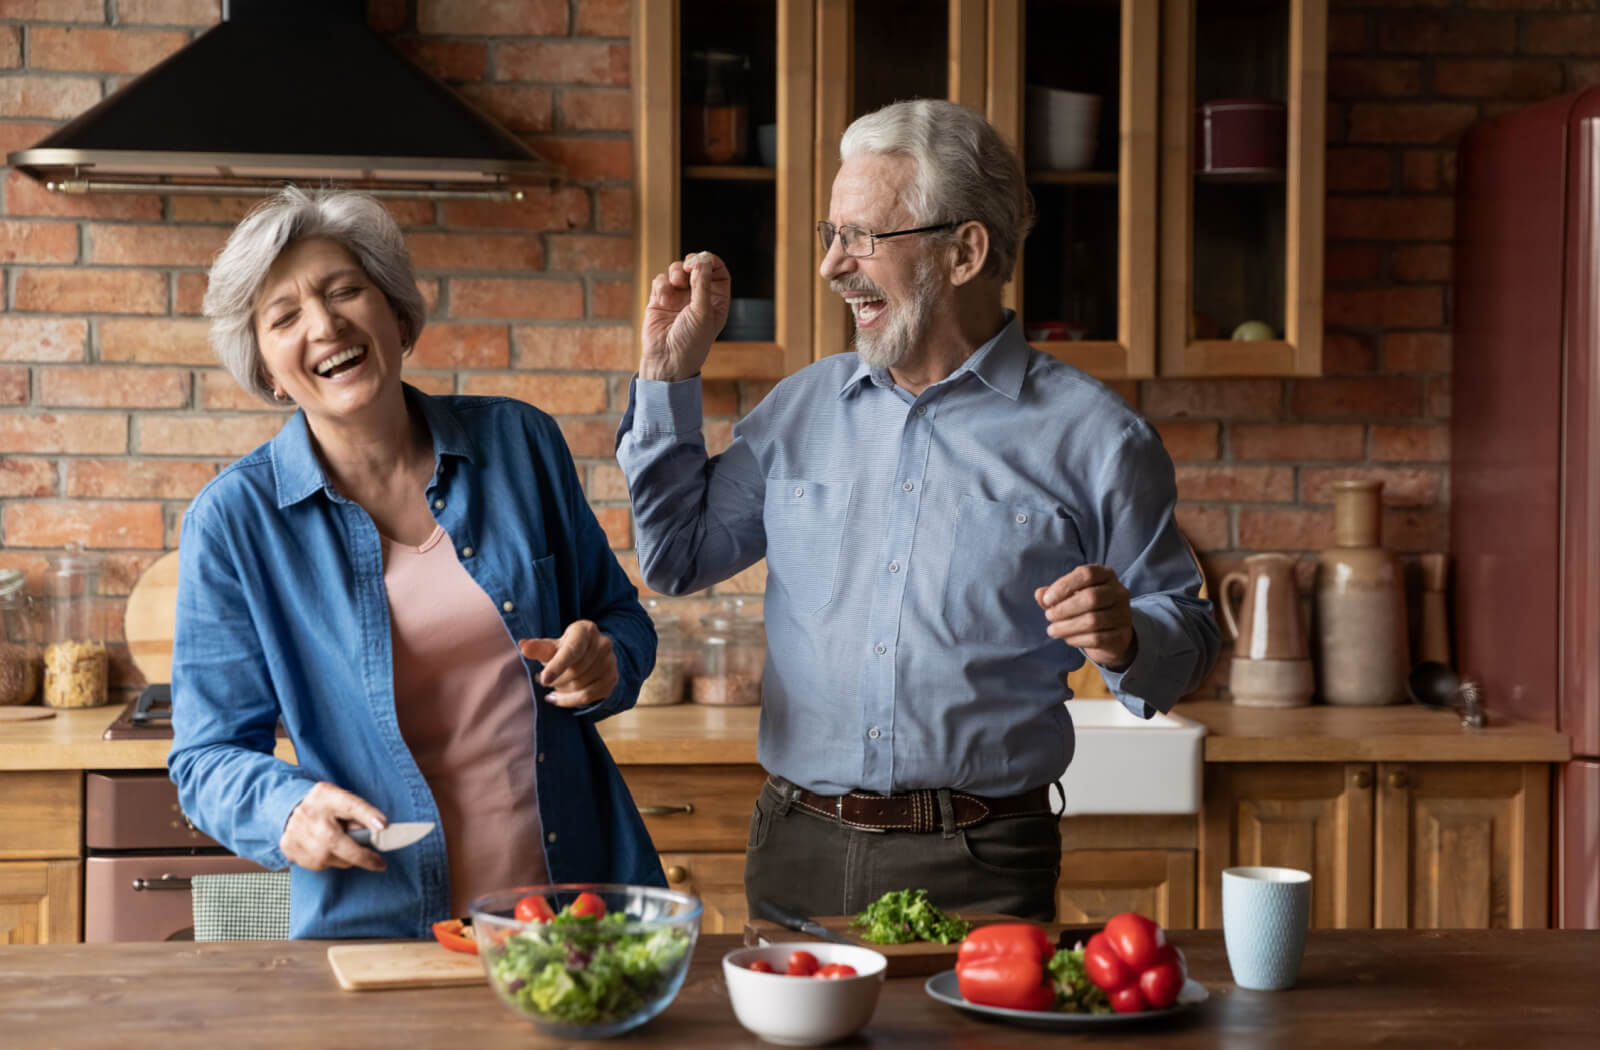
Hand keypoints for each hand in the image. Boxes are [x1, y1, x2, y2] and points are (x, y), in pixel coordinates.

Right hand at [280, 781, 387, 872]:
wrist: (287, 809)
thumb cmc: (323, 805)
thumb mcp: (341, 798)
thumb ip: (359, 811)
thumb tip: (378, 830)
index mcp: (326, 796)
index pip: (350, 805)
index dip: (368, 816)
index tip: (383, 827)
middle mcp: (310, 815)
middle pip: (339, 843)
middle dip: (363, 857)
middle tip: (379, 863)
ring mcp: (298, 834)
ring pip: (331, 858)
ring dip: (344, 858)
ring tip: (341, 845)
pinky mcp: (290, 849)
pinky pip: (319, 865)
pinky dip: (328, 860)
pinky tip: (324, 849)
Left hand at [518, 620, 618, 707]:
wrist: (588, 653)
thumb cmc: (565, 648)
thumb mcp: (551, 646)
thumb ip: (538, 648)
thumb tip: (523, 645)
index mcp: (586, 630)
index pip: (572, 650)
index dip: (557, 666)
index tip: (544, 679)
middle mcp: (603, 643)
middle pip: (575, 671)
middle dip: (556, 680)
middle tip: (545, 680)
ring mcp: (610, 661)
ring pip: (580, 685)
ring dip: (561, 690)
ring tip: (554, 686)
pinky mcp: (612, 678)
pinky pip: (588, 697)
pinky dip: (569, 701)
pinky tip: (556, 698)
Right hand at [639, 251, 729, 381]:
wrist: (666, 361)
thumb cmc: (690, 342)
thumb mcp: (702, 313)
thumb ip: (703, 285)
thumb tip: (703, 259)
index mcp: (716, 302)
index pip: (718, 273)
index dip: (711, 262)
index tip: (704, 258)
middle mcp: (698, 298)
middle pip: (697, 267)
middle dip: (692, 262)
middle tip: (688, 266)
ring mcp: (678, 298)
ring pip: (678, 270)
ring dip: (676, 271)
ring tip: (675, 283)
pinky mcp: (660, 300)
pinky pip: (661, 280)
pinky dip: (662, 284)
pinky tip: (662, 297)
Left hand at [1035, 564, 1136, 669]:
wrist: (1111, 633)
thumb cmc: (1085, 608)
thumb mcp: (1069, 597)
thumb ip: (1053, 594)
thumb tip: (1040, 594)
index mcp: (1105, 575)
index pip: (1087, 574)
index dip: (1064, 586)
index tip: (1047, 600)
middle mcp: (1119, 592)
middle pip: (1091, 598)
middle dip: (1064, 609)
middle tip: (1048, 616)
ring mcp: (1123, 614)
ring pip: (1093, 621)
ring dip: (1067, 626)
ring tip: (1052, 630)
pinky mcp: (1121, 635)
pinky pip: (1097, 638)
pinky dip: (1077, 639)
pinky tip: (1067, 639)